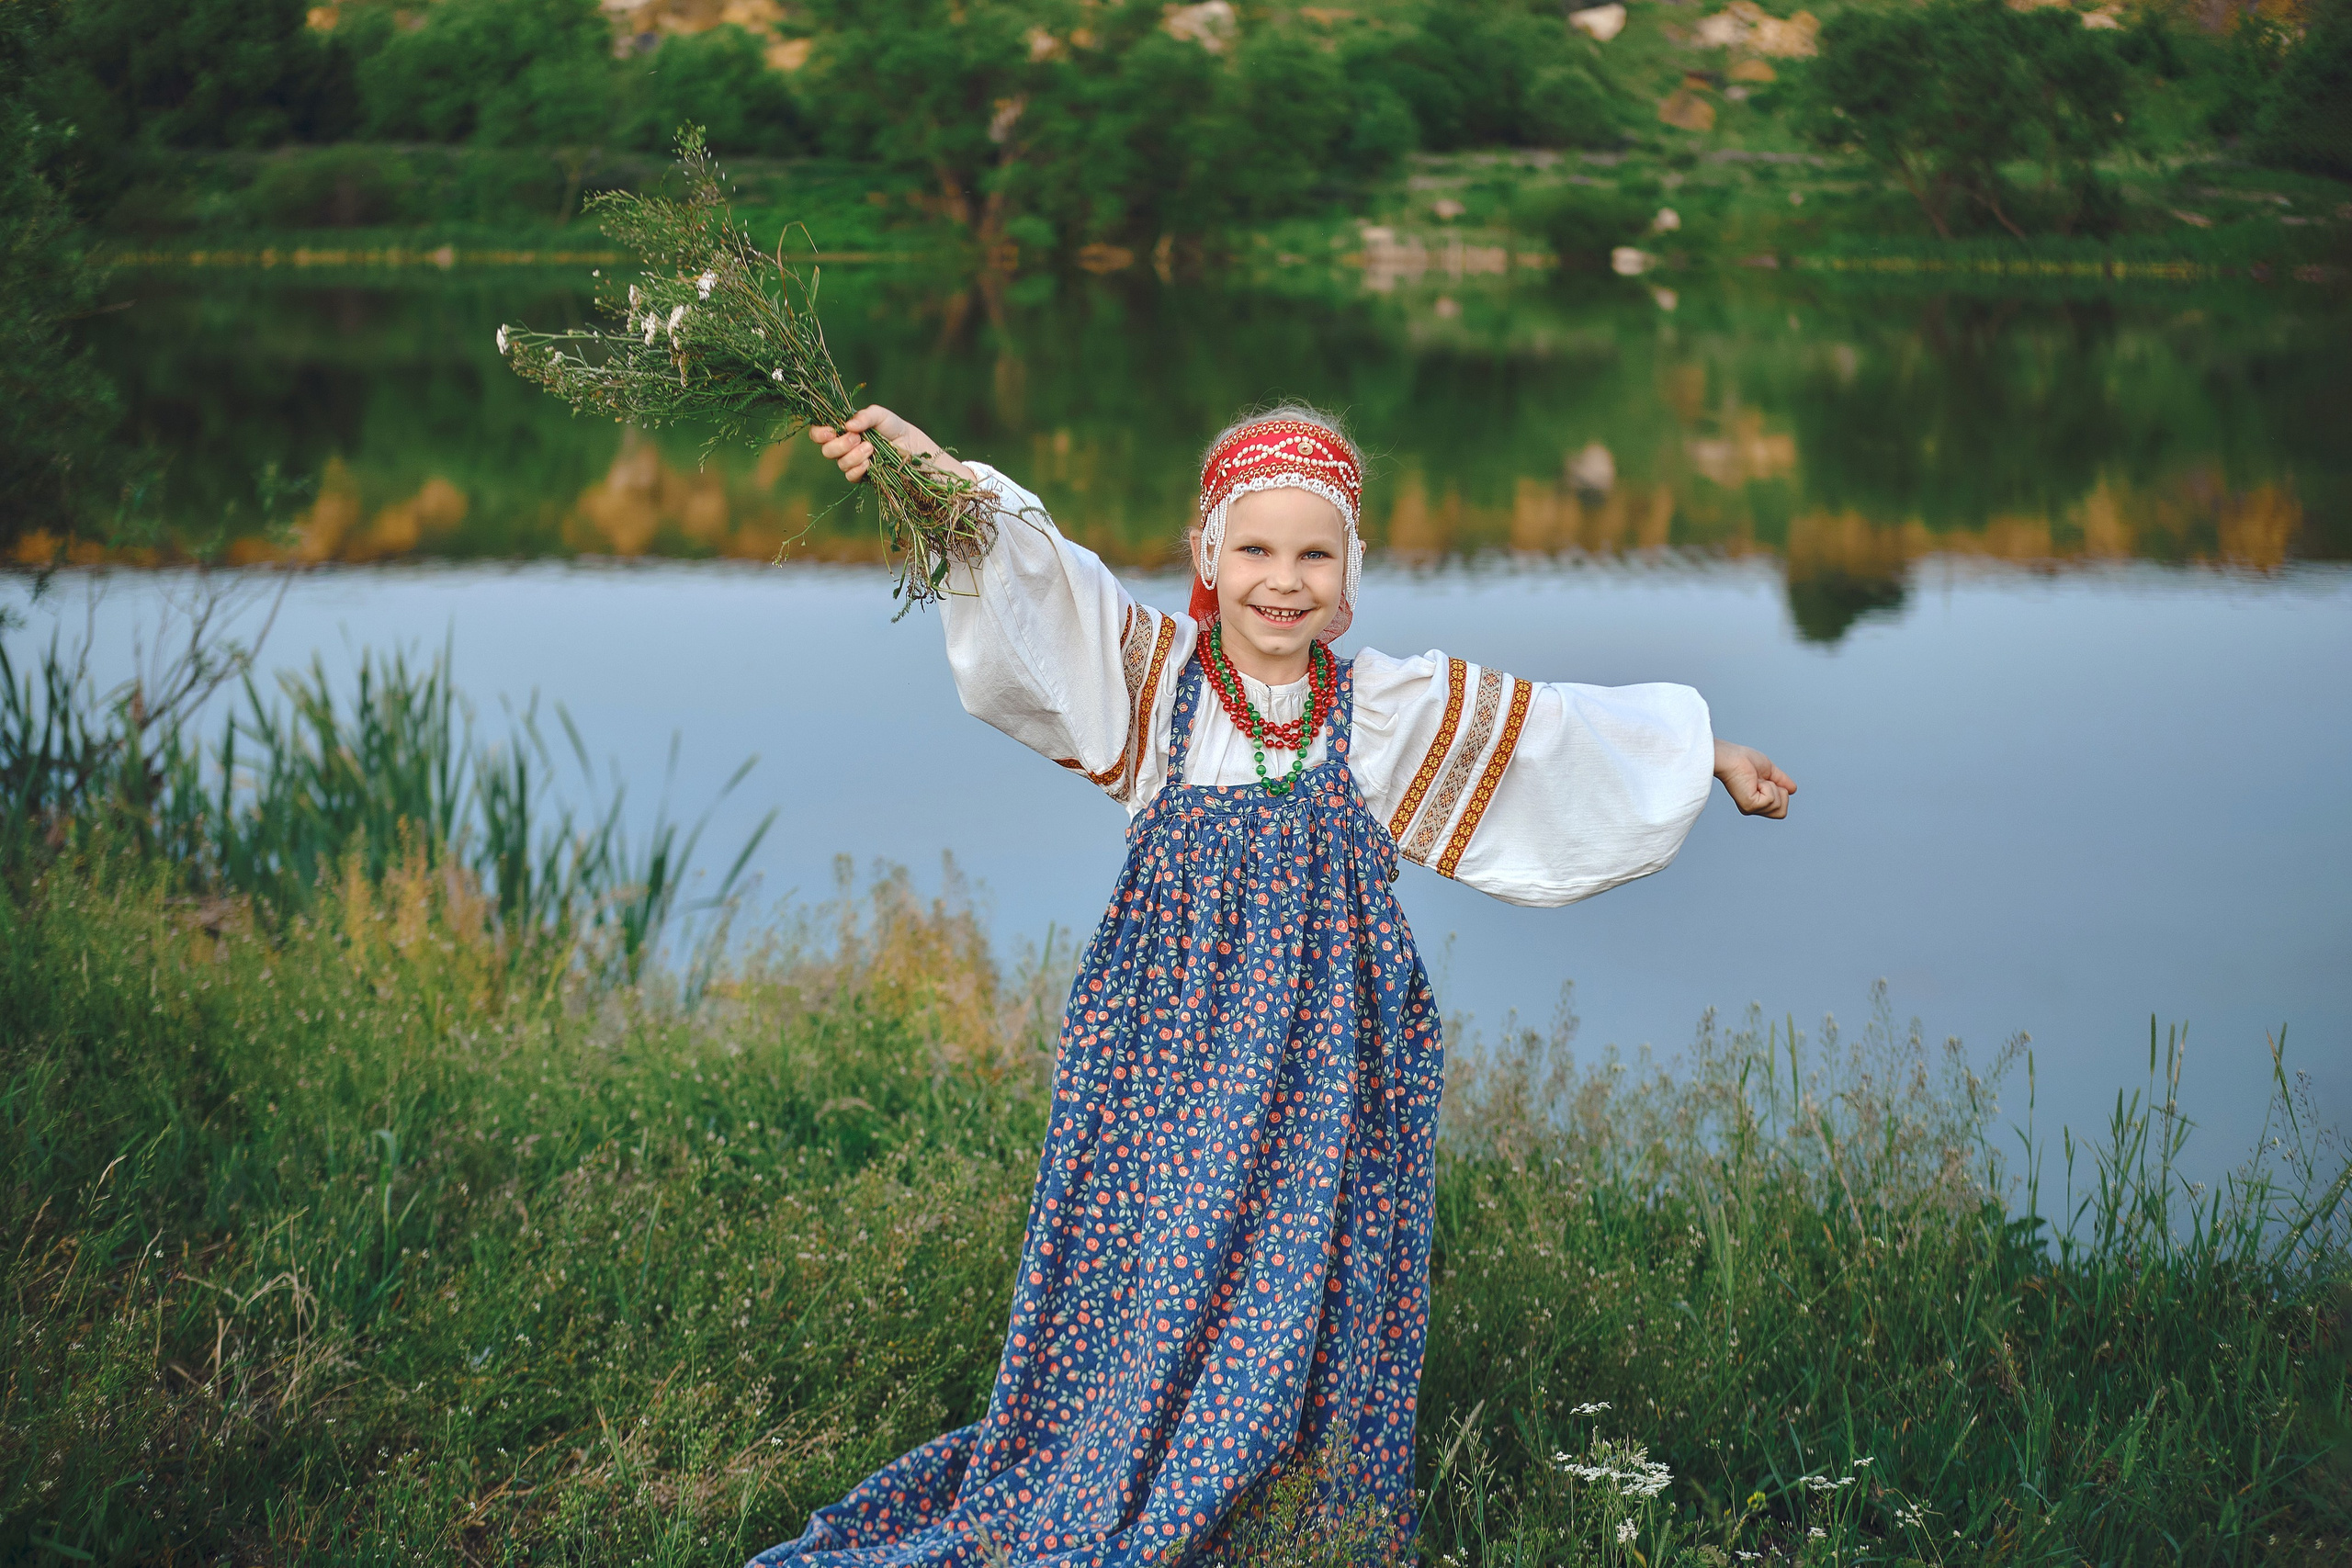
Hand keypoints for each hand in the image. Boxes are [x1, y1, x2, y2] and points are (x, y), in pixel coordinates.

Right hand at [807, 405, 974, 485]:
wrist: (918, 453)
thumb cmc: (900, 431)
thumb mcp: (884, 416)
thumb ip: (866, 415)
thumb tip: (847, 425)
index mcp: (846, 430)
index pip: (821, 432)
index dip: (819, 432)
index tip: (830, 431)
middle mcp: (847, 447)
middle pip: (826, 449)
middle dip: (839, 444)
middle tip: (857, 439)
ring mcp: (854, 463)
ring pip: (839, 463)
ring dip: (852, 456)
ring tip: (870, 449)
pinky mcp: (864, 477)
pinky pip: (850, 476)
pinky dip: (857, 469)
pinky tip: (869, 463)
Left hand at [1714, 739, 1794, 818]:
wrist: (1733, 758)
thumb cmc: (1744, 760)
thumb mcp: (1770, 771)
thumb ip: (1782, 781)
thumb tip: (1793, 790)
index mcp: (1757, 802)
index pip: (1781, 810)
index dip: (1781, 792)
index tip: (1766, 780)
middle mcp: (1753, 808)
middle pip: (1782, 813)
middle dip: (1780, 794)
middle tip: (1764, 782)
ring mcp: (1751, 808)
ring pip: (1779, 806)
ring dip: (1772, 788)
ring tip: (1758, 781)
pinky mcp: (1750, 805)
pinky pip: (1771, 799)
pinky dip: (1767, 787)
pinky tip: (1755, 782)